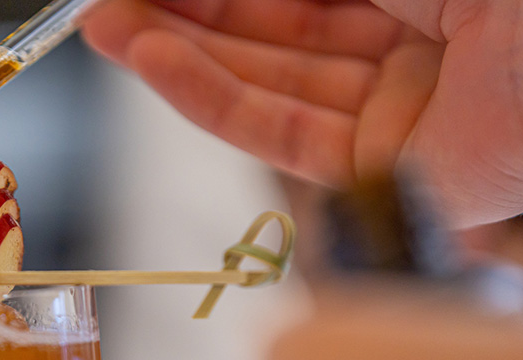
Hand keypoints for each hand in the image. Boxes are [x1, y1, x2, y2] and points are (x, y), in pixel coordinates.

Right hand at [82, 0, 522, 227]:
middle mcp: (416, 53)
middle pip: (275, 36)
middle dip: (185, 17)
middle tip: (106, 4)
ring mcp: (399, 119)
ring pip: (266, 87)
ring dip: (181, 56)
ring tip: (108, 27)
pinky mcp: (387, 180)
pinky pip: (280, 134)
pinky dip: (210, 99)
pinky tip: (154, 61)